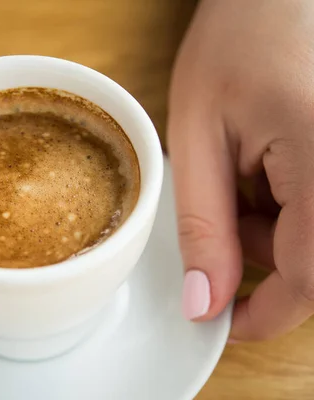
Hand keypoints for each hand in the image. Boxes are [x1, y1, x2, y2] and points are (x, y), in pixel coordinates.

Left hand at [168, 0, 313, 340]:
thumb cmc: (238, 40)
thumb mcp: (199, 134)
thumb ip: (203, 224)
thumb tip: (205, 300)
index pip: (311, 278)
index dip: (266, 313)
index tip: (222, 320)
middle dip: (262, 259)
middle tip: (223, 212)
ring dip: (273, 231)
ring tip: (239, 175)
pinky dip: (286, 207)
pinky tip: (263, 167)